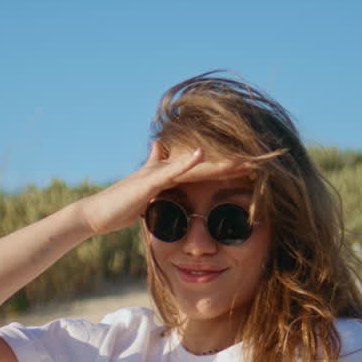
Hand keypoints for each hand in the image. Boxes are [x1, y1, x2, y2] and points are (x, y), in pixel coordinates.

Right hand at [77, 142, 253, 234]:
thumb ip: (154, 170)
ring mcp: (158, 175)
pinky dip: (187, 163)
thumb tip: (160, 147)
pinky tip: (203, 155)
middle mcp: (168, 171)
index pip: (207, 172)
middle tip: (264, 158)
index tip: (255, 168)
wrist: (96, 214)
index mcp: (172, 177)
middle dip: (235, 164)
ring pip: (195, 166)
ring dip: (220, 161)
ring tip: (245, 156)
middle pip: (209, 166)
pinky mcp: (148, 183)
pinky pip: (171, 172)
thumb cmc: (119, 206)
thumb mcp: (146, 192)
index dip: (230, 169)